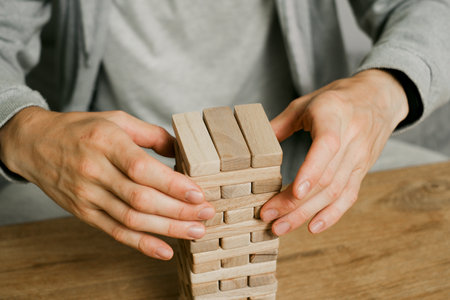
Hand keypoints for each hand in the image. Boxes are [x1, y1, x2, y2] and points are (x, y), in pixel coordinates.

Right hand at [0, 107, 215, 259]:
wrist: (35, 144)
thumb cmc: (80, 129)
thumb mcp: (116, 119)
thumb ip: (151, 134)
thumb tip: (182, 151)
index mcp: (106, 142)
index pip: (141, 169)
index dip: (171, 184)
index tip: (198, 193)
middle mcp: (95, 171)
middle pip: (140, 198)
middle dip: (178, 210)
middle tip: (206, 214)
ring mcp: (88, 195)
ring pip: (131, 219)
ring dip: (167, 229)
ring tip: (195, 231)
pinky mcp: (84, 212)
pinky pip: (115, 232)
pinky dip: (141, 244)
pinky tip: (165, 251)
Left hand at [261, 69, 408, 234]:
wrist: (378, 97)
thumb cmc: (336, 99)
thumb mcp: (305, 103)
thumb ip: (279, 124)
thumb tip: (252, 147)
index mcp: (333, 116)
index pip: (326, 147)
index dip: (311, 171)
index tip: (295, 192)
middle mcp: (350, 139)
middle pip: (325, 178)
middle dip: (295, 202)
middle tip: (269, 217)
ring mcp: (359, 158)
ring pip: (334, 192)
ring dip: (306, 213)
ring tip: (281, 227)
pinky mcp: (362, 170)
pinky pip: (348, 196)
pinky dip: (331, 215)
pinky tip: (312, 227)